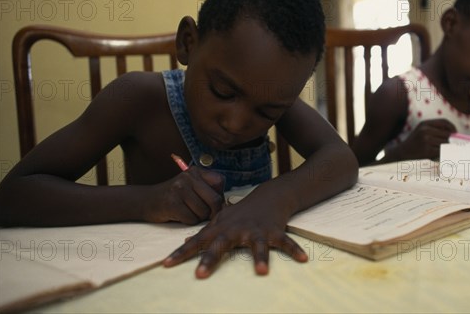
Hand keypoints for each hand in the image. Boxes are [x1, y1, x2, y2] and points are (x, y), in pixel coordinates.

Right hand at [143, 167, 225, 224]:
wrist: (147, 200)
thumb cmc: (175, 197)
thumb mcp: (192, 187)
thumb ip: (209, 191)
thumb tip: (226, 206)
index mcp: (196, 171)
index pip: (220, 182)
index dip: (220, 196)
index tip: (212, 203)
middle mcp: (188, 177)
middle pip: (215, 200)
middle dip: (212, 212)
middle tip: (204, 214)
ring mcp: (179, 189)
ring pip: (203, 212)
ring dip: (198, 218)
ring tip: (188, 212)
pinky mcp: (172, 203)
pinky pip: (191, 219)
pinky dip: (188, 222)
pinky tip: (180, 216)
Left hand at [162, 198, 307, 277]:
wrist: (269, 195)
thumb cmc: (243, 210)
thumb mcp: (222, 219)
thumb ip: (205, 232)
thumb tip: (185, 241)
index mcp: (221, 229)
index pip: (197, 241)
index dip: (181, 253)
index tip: (166, 264)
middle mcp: (236, 230)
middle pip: (220, 246)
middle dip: (210, 259)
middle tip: (199, 274)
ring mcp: (256, 230)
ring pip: (257, 246)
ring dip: (260, 258)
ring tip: (261, 271)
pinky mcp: (274, 231)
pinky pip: (285, 242)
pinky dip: (294, 250)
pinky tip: (303, 259)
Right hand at [387, 119, 455, 160]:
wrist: (402, 153)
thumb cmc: (415, 143)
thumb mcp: (422, 131)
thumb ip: (435, 129)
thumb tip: (454, 133)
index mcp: (424, 123)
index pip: (444, 121)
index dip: (452, 127)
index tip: (455, 133)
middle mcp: (425, 130)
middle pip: (447, 133)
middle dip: (450, 139)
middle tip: (452, 144)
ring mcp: (426, 140)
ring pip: (445, 143)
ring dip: (446, 147)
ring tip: (442, 149)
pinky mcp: (427, 150)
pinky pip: (441, 150)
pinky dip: (443, 152)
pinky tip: (439, 153)